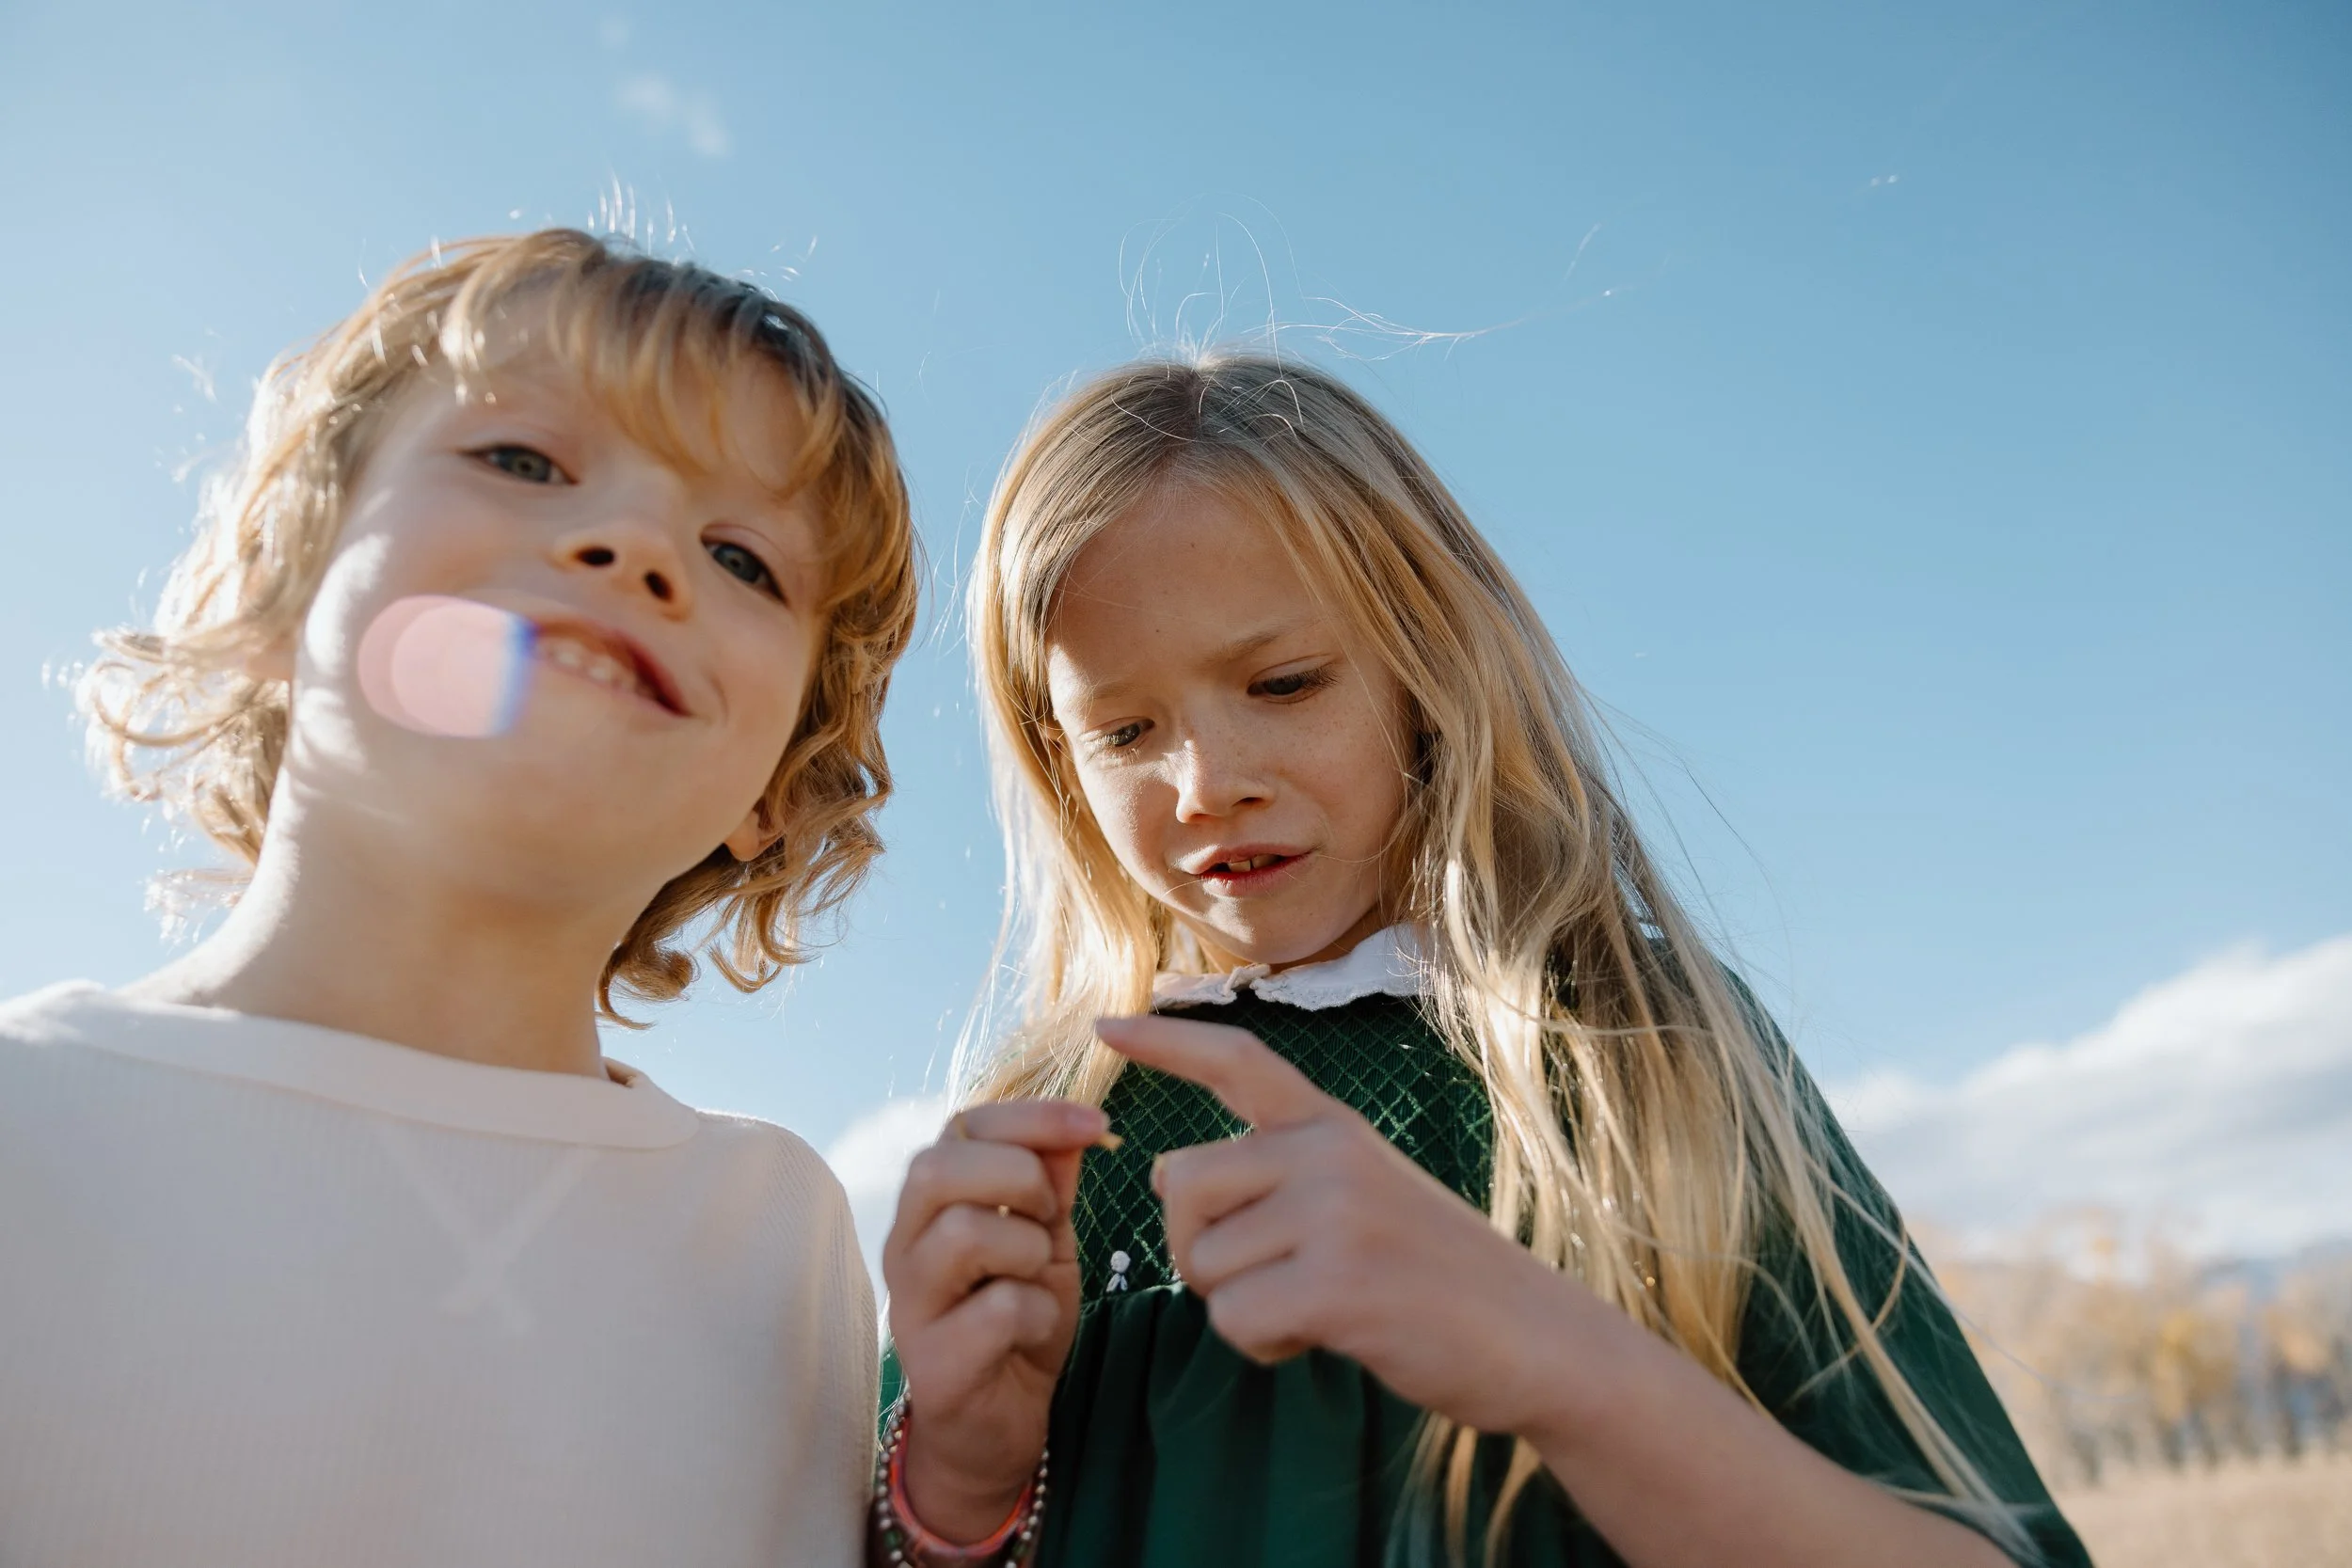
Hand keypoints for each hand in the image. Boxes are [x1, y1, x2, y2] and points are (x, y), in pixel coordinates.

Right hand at [881, 1098, 1107, 1542]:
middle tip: (1050, 1218)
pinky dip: (1036, 1313)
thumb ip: (1052, 1182)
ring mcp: (910, 1304)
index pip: (961, 1125)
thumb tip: (1079, 1120)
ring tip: (1037, 1275)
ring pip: (961, 1233)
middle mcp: (904, 1246)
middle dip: (1017, 1178)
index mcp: (931, 1205)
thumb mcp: (1045, 1239)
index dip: (1031, 1116)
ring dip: (1026, 1248)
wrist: (998, 1425)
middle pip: (935, 1168)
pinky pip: (995, 1309)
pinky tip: (1034, 1330)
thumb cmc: (1018, 1320)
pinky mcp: (931, 1362)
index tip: (1096, 1124)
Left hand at [1097, 1013, 1606, 1441]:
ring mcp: (1336, 1211)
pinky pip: (1236, 1320)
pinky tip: (1325, 1338)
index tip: (1103, 1028)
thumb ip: (1282, 1173)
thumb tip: (1170, 1173)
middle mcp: (1329, 1150)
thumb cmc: (1440, 1279)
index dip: (1165, 1043)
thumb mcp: (1367, 1193)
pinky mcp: (1339, 1282)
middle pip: (1181, 1185)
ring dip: (1241, 1307)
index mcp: (1334, 1124)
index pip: (1238, 1060)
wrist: (1540, 1339)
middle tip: (1270, 1280)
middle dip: (1198, 1249)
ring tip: (1319, 1309)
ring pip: (1203, 1264)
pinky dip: (1265, 1347)